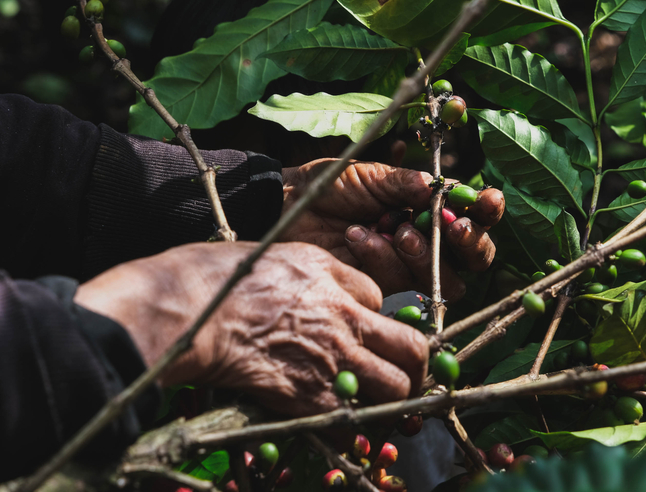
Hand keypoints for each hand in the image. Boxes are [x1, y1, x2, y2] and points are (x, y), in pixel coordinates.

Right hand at [74, 242, 427, 415]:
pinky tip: (345, 425)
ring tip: (382, 403)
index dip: (379, 317)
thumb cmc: (227, 276)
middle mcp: (347, 323)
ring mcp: (334, 362)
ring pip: (396, 389)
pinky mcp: (311, 399)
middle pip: (412, 348)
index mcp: (339, 283)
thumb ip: (323, 271)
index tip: (370, 329)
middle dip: (417, 363)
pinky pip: (354, 422)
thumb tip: (343, 291)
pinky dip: (355, 428)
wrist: (194, 311)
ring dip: (395, 398)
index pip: (385, 300)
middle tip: (407, 372)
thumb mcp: (284, 252)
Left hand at [281, 159, 504, 299]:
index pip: (476, 215)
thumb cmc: (333, 186)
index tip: (488, 200)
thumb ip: (406, 184)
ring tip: (395, 230)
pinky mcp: (384, 289)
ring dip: (425, 254)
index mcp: (432, 208)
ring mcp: (408, 269)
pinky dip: (384, 259)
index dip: (488, 211)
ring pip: (444, 279)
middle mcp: (429, 242)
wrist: (291, 207)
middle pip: (474, 258)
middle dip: (470, 243)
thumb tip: (440, 190)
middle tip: (453, 227)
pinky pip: (401, 284)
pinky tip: (359, 236)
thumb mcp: (372, 177)